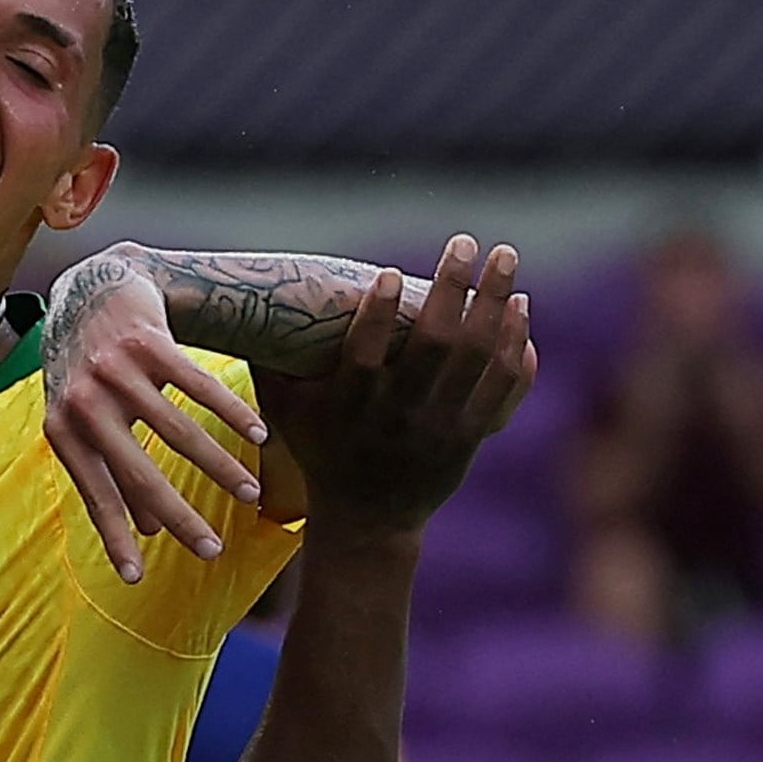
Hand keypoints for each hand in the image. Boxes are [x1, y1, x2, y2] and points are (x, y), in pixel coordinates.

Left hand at [43, 246, 268, 583]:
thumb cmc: (86, 369)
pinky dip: (232, 412)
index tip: (136, 579)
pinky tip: (258, 436)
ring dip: (219, 468)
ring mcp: (115, 371)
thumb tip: (146, 533)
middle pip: (139, 473)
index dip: (115, 538)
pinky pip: (198, 385)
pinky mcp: (148, 342)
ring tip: (249, 496)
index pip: (94, 495)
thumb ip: (108, 472)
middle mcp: (85, 403)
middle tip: (212, 554)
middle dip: (179, 519)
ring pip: (177, 431)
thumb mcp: (81, 421)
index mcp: (62, 431)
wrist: (92, 287)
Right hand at [254, 236, 533, 537]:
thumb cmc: (322, 451)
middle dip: (453, 287)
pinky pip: (500, 384)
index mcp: (349, 407)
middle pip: (433, 345)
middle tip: (465, 242)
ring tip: (504, 258)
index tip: (389, 273)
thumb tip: (244, 305)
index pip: (363, 356)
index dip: (377, 315)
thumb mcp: (285, 414)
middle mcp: (396, 415)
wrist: (368, 519)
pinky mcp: (468, 435)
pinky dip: (514, 344)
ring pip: (476, 357)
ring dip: (494, 302)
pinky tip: (518, 307)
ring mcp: (438, 426)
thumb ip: (269, 364)